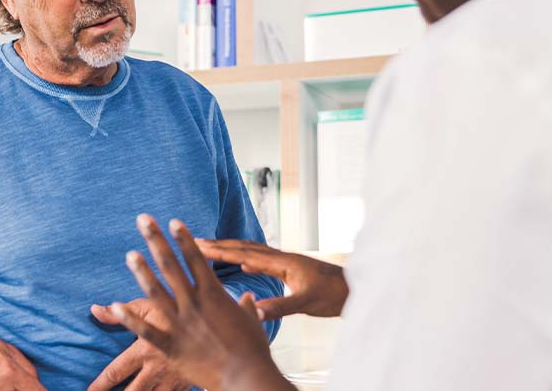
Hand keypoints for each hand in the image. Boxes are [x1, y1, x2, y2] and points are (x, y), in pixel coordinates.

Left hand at [88, 299, 193, 390]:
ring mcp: (173, 379)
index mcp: (144, 350)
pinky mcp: (188, 384)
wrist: (218, 321)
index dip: (100, 384)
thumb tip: (95, 310)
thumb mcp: (150, 306)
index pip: (115, 372)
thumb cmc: (179, 309)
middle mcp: (157, 369)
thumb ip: (122, 313)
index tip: (88, 390)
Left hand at [105, 214, 294, 390]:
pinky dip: (129, 319)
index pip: (195, 259)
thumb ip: (247, 306)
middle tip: (143, 219)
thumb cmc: (252, 351)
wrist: (246, 377)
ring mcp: (181, 324)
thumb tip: (249, 298)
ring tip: (130, 254)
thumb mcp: (252, 322)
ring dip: (141, 272)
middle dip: (156, 240)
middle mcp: (194, 304)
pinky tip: (114, 307)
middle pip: (171, 266)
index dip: (183, 238)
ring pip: (155, 292)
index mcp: (214, 295)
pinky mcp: (172, 347)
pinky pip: (146, 331)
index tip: (172, 220)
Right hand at [196, 239, 347, 319]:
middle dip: (219, 245)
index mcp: (281, 262)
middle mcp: (281, 258)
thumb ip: (281, 305)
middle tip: (195, 241)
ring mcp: (286, 262)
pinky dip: (247, 260)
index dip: (220, 250)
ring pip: (252, 252)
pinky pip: (262, 261)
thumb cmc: (334, 295)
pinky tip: (244, 265)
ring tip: (212, 249)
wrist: (356, 289)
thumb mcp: (307, 302)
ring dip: (231, 250)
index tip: (198, 245)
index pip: (244, 254)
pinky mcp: (291, 270)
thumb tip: (257, 310)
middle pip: (244, 248)